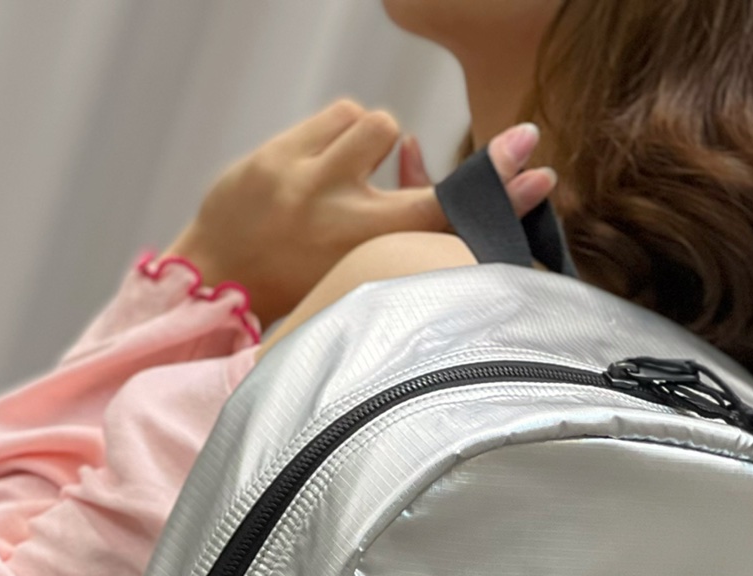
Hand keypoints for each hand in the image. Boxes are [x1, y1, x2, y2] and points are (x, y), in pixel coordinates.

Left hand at [168, 105, 554, 323]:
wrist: (212, 281)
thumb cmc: (293, 283)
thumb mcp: (352, 273)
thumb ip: (397, 230)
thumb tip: (425, 155)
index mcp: (365, 266)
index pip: (444, 232)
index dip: (500, 203)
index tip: (540, 173)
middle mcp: (342, 227)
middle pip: (432, 188)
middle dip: (488, 166)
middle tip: (523, 143)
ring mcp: (309, 188)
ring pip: (380, 127)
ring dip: (378, 144)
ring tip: (357, 174)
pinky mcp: (279, 156)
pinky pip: (340, 115)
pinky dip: (343, 131)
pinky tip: (328, 160)